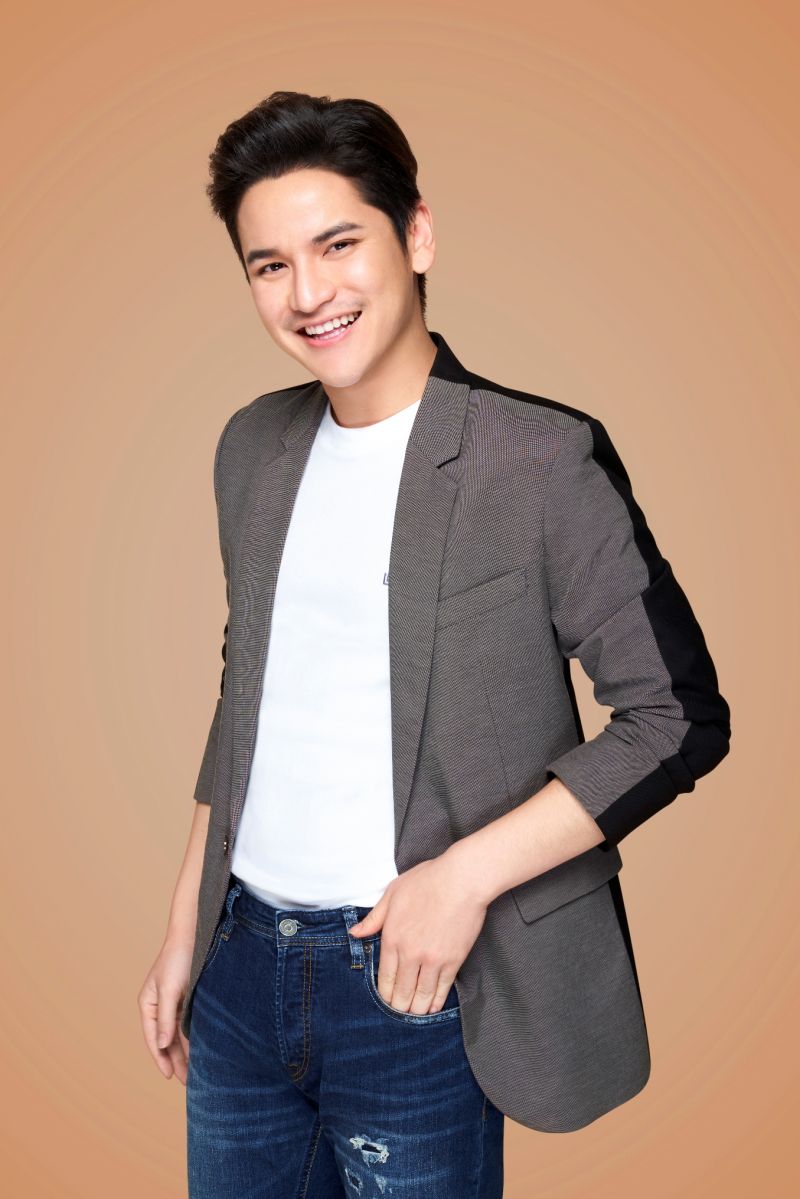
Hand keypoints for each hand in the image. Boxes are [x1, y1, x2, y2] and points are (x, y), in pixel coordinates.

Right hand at [138, 938, 193, 1082]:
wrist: (195, 935)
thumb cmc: (178, 959)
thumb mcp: (169, 990)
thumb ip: (166, 1018)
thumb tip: (162, 1046)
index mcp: (148, 1005)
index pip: (153, 1038)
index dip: (161, 1059)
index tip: (170, 1077)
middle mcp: (159, 1007)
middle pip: (166, 1040)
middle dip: (175, 1061)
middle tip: (188, 1082)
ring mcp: (174, 1004)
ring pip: (178, 1035)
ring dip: (186, 1053)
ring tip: (196, 1073)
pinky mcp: (188, 1000)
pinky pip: (189, 1025)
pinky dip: (193, 1039)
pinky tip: (202, 1051)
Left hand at [348, 849, 487, 1014]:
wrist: (461, 880)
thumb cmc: (427, 881)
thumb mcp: (393, 893)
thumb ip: (374, 918)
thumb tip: (354, 933)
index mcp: (392, 937)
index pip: (384, 977)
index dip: (384, 994)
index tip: (385, 1001)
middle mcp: (410, 953)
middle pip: (401, 992)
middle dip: (398, 1006)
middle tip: (398, 1013)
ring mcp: (432, 960)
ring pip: (421, 995)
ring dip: (416, 1009)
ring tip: (414, 1015)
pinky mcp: (453, 961)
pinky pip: (442, 989)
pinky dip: (436, 1002)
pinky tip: (432, 1008)